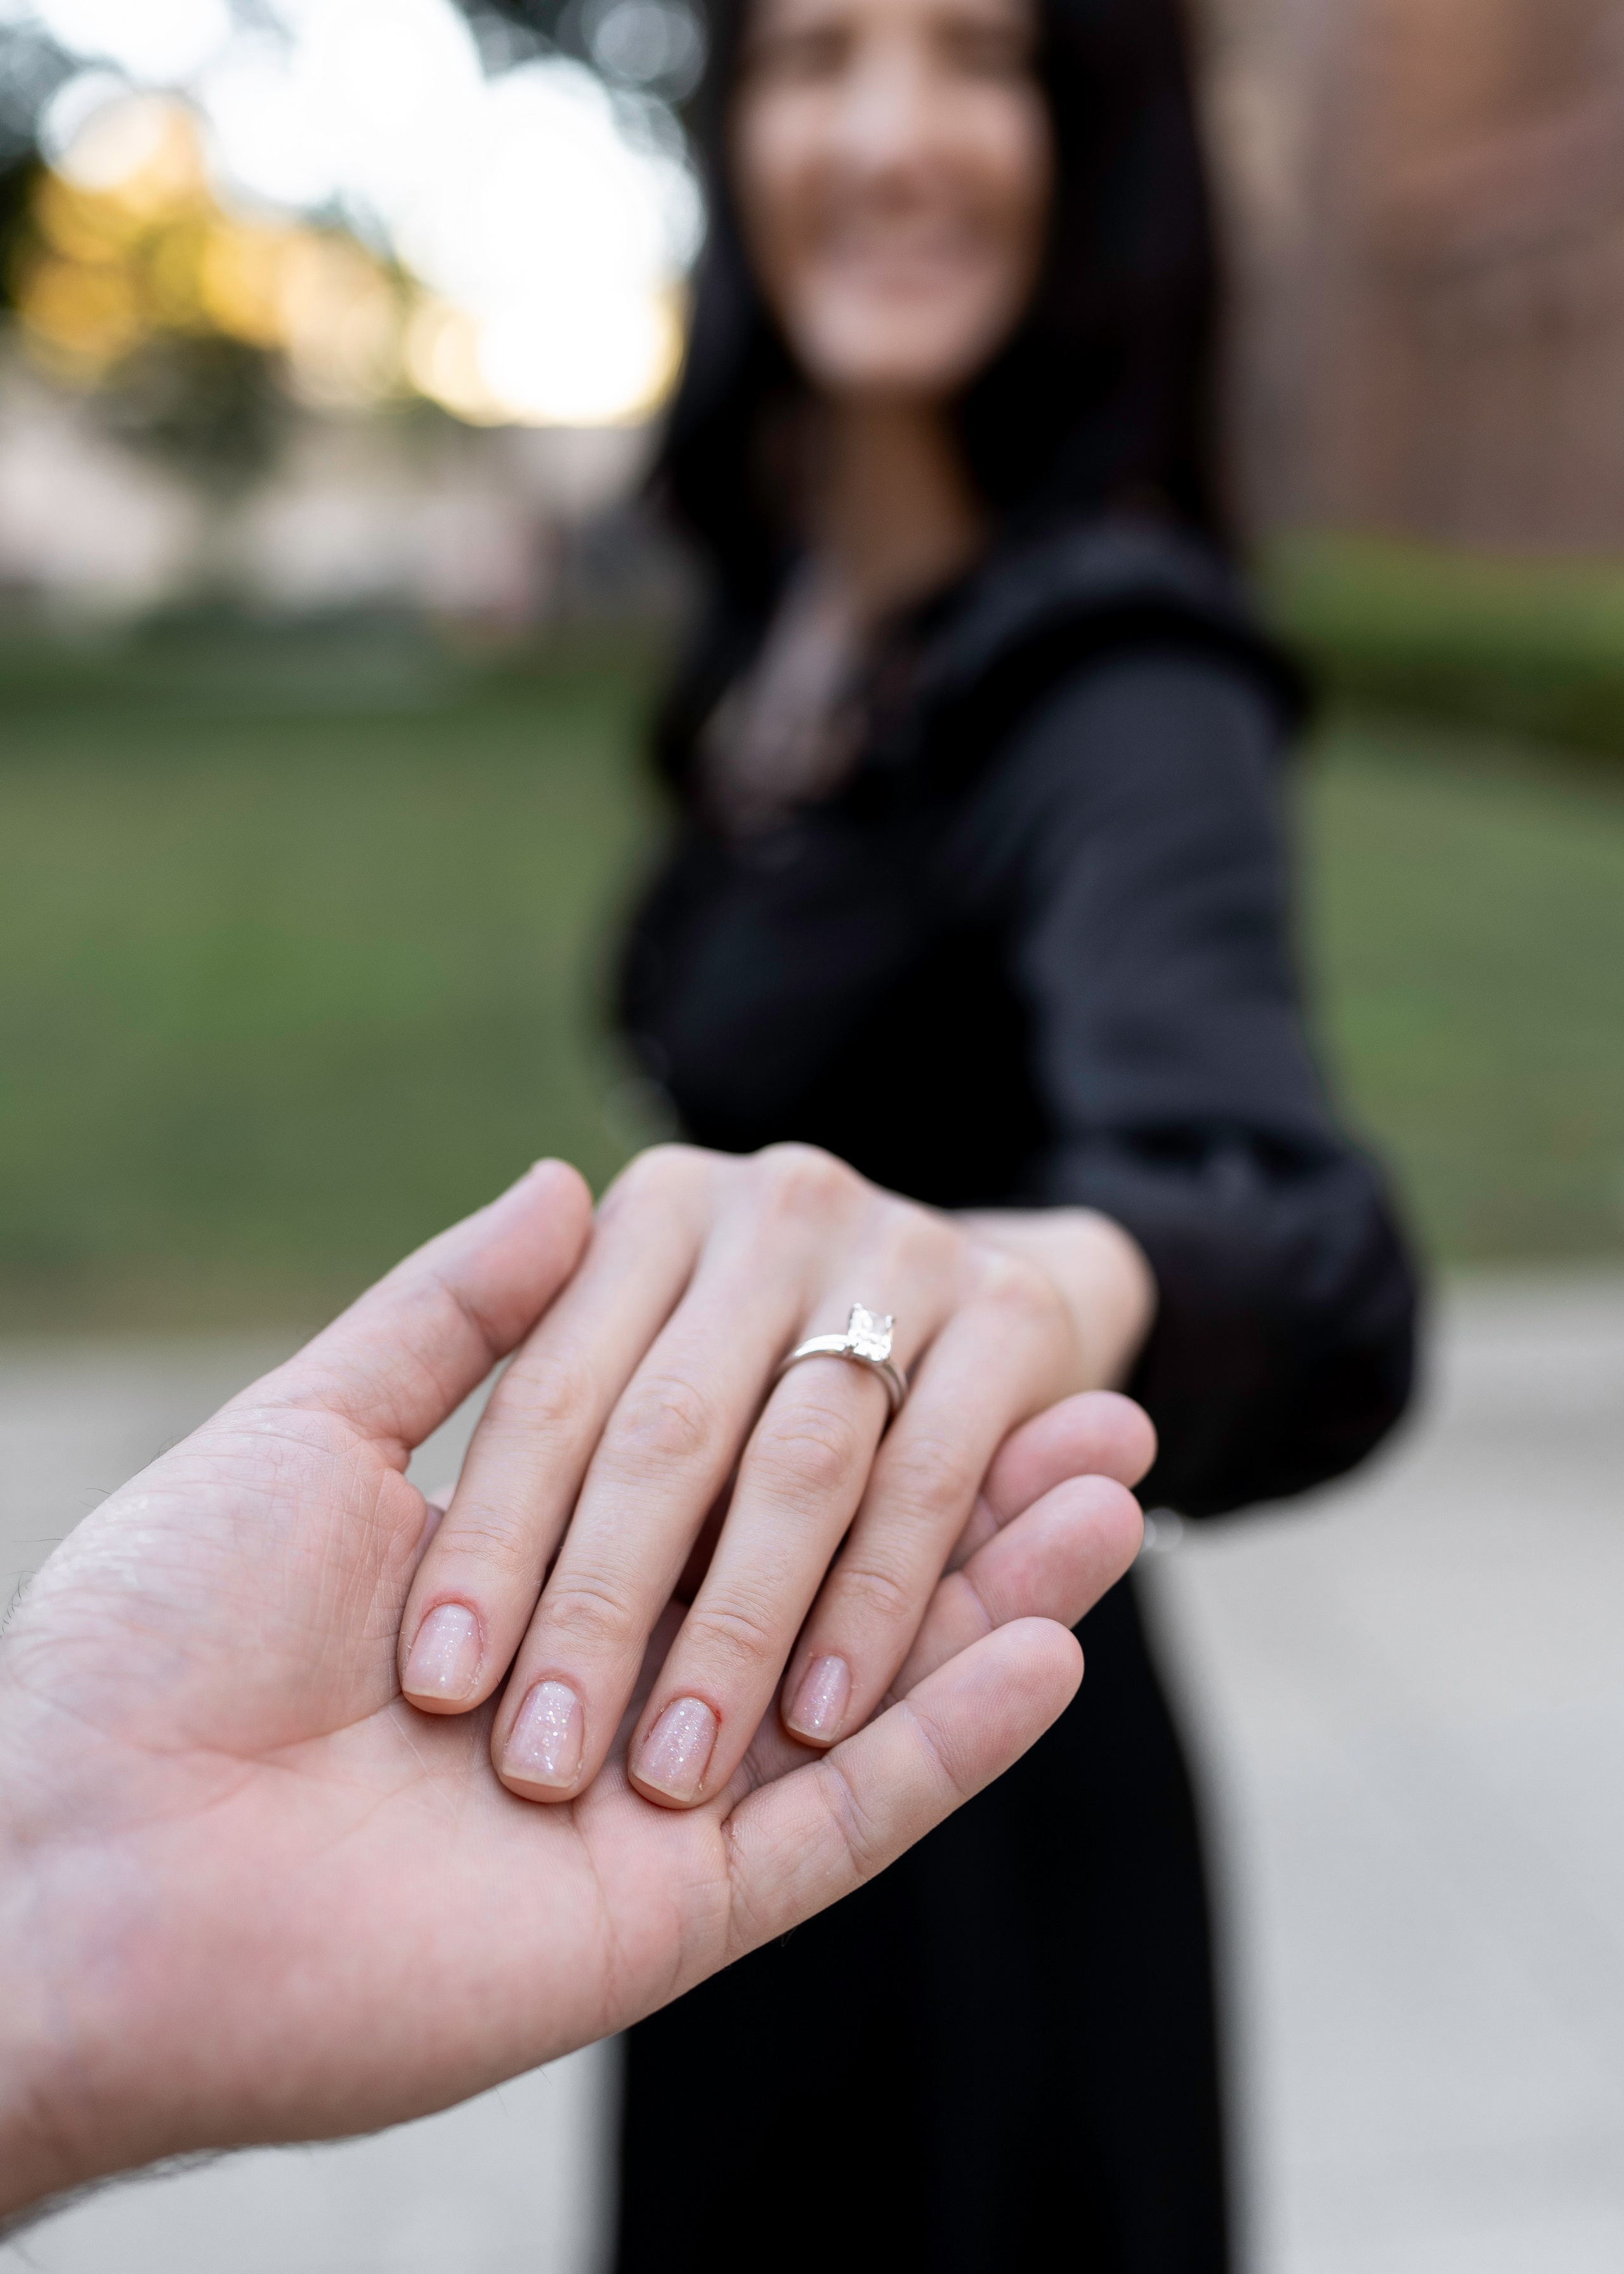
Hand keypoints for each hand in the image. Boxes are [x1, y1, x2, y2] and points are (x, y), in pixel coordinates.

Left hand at [0, 1162, 1143, 2225]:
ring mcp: (661, 1787)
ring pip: (869, 1677)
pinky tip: (1059, 1632)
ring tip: (1124, 1485)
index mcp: (545, 1555)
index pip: (732, 1449)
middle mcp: (617, 1660)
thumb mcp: (313, 1428)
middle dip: (968, 1488)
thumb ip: (459, 1313)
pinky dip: (957, 1728)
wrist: (84, 1863)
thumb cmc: (166, 1623)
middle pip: (832, 1558)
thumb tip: (571, 1177)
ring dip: (1004, 1581)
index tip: (945, 1317)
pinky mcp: (685, 1904)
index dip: (848, 1389)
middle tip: (1097, 1415)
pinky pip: (851, 1817)